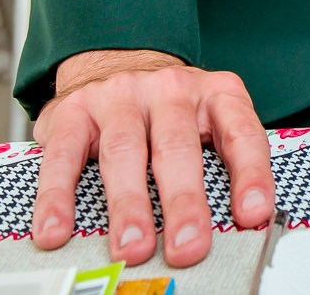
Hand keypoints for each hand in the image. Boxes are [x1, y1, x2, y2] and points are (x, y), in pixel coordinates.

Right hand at [31, 49, 273, 268]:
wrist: (115, 62)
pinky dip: (58, 197)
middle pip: (178, 148)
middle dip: (184, 203)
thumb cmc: (168, 111)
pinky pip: (64, 157)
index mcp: (215, 93)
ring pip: (125, 152)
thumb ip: (222, 164)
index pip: (241, 134)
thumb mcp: (208, 121)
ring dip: (129, 206)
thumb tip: (238, 225)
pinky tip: (58, 229)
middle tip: (187, 247)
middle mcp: (169, 90)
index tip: (251, 215)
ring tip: (132, 248)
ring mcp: (119, 97)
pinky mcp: (73, 111)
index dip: (250, 175)